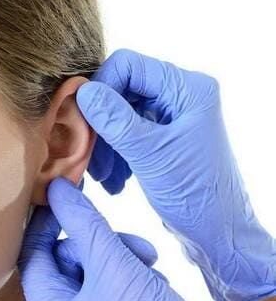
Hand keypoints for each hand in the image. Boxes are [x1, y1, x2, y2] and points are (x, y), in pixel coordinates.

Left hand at [17, 176, 261, 300]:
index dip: (49, 225)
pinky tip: (153, 287)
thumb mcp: (116, 266)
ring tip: (151, 268)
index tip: (65, 200)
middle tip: (136, 247)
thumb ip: (84, 223)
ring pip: (89, 285)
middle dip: (101, 249)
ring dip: (119, 266)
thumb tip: (56, 189)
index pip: (33, 259)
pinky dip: (126, 288)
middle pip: (65, 271)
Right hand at [76, 48, 275, 300]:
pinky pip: (125, 133)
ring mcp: (171, 117)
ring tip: (100, 175)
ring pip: (117, 113)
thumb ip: (115, 120)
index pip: (128, 65)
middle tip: (84, 152)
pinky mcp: (162, 138)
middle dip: (98, 123)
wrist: (219, 235)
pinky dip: (113, 154)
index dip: (99, 87)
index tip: (81, 118)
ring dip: (103, 143)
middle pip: (120, 89)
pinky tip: (112, 181)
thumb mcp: (149, 155)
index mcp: (188, 89)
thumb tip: (82, 91)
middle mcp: (180, 96)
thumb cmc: (195, 195)